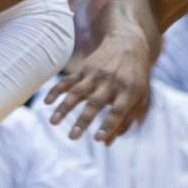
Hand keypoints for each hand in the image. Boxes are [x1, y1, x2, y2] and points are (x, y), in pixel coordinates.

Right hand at [45, 27, 152, 142]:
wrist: (128, 43)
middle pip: (95, 104)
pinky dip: (57, 90)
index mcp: (129, 92)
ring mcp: (96, 75)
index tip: (97, 139)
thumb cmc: (136, 77)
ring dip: (64, 108)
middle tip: (72, 138)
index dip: (108, 126)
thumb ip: (128, 120)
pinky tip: (47, 102)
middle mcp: (111, 83)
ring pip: (77, 93)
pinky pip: (68, 81)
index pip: (117, 112)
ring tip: (53, 123)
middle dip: (82, 121)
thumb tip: (107, 143)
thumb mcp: (141, 97)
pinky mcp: (84, 69)